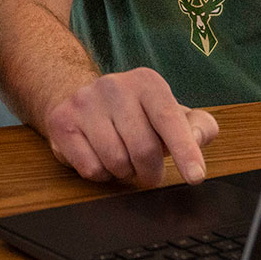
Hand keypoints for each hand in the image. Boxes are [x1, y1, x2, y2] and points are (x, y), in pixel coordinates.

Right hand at [42, 68, 219, 187]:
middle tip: (150, 172)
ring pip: (116, 162)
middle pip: (143, 149)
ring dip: (124, 172)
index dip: (185, 150)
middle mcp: (114, 86)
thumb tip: (196, 139)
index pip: (170, 119)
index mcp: (147, 82)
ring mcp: (85, 102)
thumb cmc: (137, 114)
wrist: (81, 98)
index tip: (196, 177)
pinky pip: (91, 168)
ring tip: (123, 158)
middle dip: (151, 171)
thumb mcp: (171, 114)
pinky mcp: (62, 121)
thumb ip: (197, 126)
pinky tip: (100, 157)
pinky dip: (102, 174)